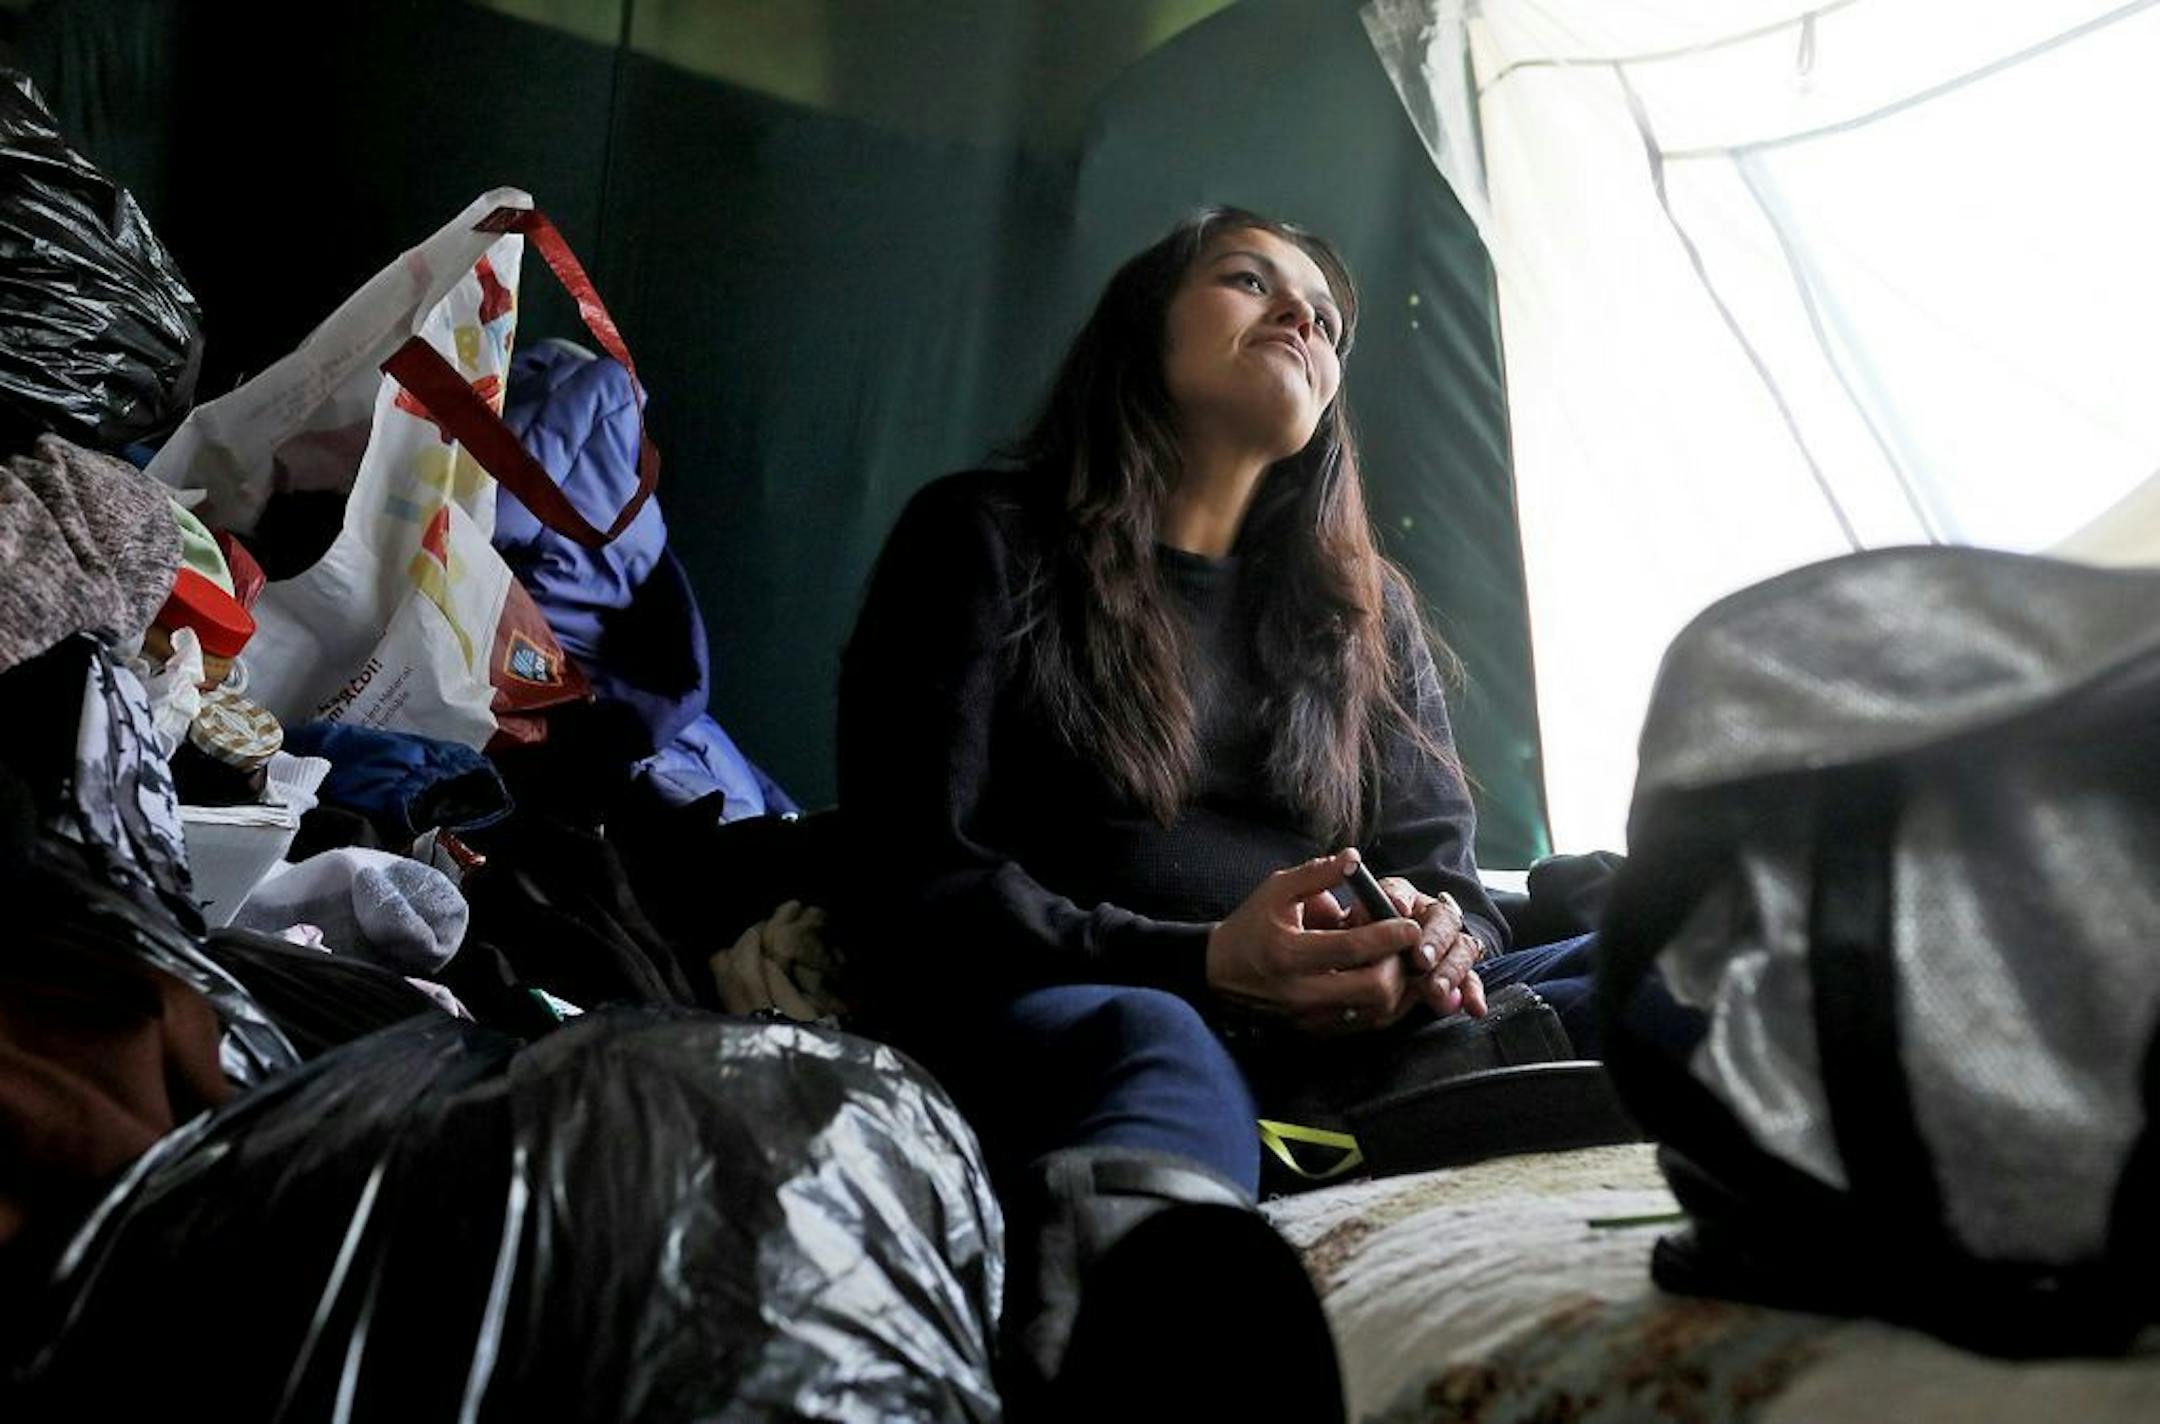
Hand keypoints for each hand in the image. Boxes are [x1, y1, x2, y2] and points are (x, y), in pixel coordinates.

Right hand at [1205, 850, 1427, 1035]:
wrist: (1219, 971)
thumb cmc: (1251, 925)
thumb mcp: (1276, 890)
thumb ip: (1317, 874)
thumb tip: (1355, 858)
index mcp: (1289, 953)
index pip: (1352, 948)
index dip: (1388, 936)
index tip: (1410, 925)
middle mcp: (1299, 991)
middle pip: (1372, 990)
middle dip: (1398, 968)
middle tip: (1403, 949)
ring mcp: (1307, 1016)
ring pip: (1374, 1014)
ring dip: (1396, 989)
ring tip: (1397, 965)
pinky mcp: (1313, 1030)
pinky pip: (1362, 1025)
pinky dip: (1381, 1006)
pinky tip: (1383, 984)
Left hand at [1366, 876, 1488, 1019]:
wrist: (1368, 963)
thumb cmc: (1361, 940)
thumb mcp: (1354, 925)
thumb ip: (1364, 915)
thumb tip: (1388, 908)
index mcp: (1405, 899)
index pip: (1405, 893)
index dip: (1403, 902)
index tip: (1399, 912)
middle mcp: (1433, 918)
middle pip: (1444, 921)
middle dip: (1434, 941)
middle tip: (1421, 961)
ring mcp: (1449, 945)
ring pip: (1462, 949)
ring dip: (1451, 970)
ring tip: (1436, 990)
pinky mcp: (1458, 973)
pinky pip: (1470, 981)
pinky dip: (1472, 994)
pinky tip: (1474, 1007)